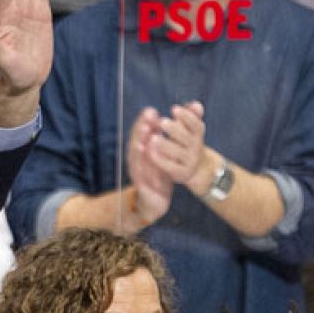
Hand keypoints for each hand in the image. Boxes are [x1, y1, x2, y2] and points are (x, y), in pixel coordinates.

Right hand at [124, 109, 172, 231]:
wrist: (154, 201)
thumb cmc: (159, 175)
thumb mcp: (165, 156)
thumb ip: (169, 138)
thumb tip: (177, 116)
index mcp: (142, 152)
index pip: (141, 134)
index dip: (145, 122)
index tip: (151, 111)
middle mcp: (136, 160)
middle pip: (136, 142)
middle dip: (141, 131)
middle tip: (148, 120)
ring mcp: (137, 172)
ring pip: (136, 158)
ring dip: (139, 147)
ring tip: (145, 137)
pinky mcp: (141, 185)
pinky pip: (141, 175)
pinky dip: (143, 167)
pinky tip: (147, 160)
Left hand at [146, 102, 211, 192]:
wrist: (194, 168)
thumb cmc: (187, 142)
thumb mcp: (189, 129)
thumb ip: (191, 116)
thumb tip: (196, 104)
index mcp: (198, 135)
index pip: (196, 125)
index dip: (187, 116)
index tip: (174, 108)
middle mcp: (196, 148)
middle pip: (187, 138)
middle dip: (175, 129)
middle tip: (162, 121)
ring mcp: (190, 162)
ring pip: (178, 153)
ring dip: (166, 145)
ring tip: (153, 137)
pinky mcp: (181, 174)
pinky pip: (171, 167)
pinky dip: (160, 159)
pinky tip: (149, 151)